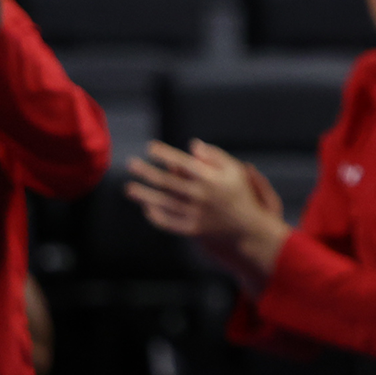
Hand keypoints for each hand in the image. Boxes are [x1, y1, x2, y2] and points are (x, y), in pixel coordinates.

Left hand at [127, 140, 290, 277]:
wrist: (247, 228)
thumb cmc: (240, 194)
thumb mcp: (235, 170)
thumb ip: (215, 156)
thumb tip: (192, 145)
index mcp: (212, 179)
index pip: (183, 162)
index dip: (165, 154)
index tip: (151, 147)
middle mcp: (201, 196)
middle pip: (167, 182)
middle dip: (147, 172)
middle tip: (131, 164)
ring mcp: (194, 214)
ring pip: (162, 203)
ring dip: (144, 194)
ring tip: (128, 188)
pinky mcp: (191, 229)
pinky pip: (167, 222)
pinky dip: (154, 215)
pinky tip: (146, 207)